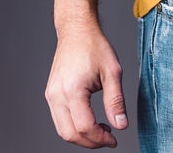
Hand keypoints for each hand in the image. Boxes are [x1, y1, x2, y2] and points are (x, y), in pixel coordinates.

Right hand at [45, 26, 127, 147]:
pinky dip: (74, 126)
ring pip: (62, 129)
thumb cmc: (95, 47)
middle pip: (69, 134)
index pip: (85, 127)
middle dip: (91, 142)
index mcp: (72, 90)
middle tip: (109, 139)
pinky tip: (91, 121)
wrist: (77, 31)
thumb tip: (121, 125)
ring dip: (82, 136)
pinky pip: (60, 119)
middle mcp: (56, 95)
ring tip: (102, 129)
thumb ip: (116, 101)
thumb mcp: (113, 72)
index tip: (115, 139)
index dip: (101, 138)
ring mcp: (51, 95)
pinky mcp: (51, 93)